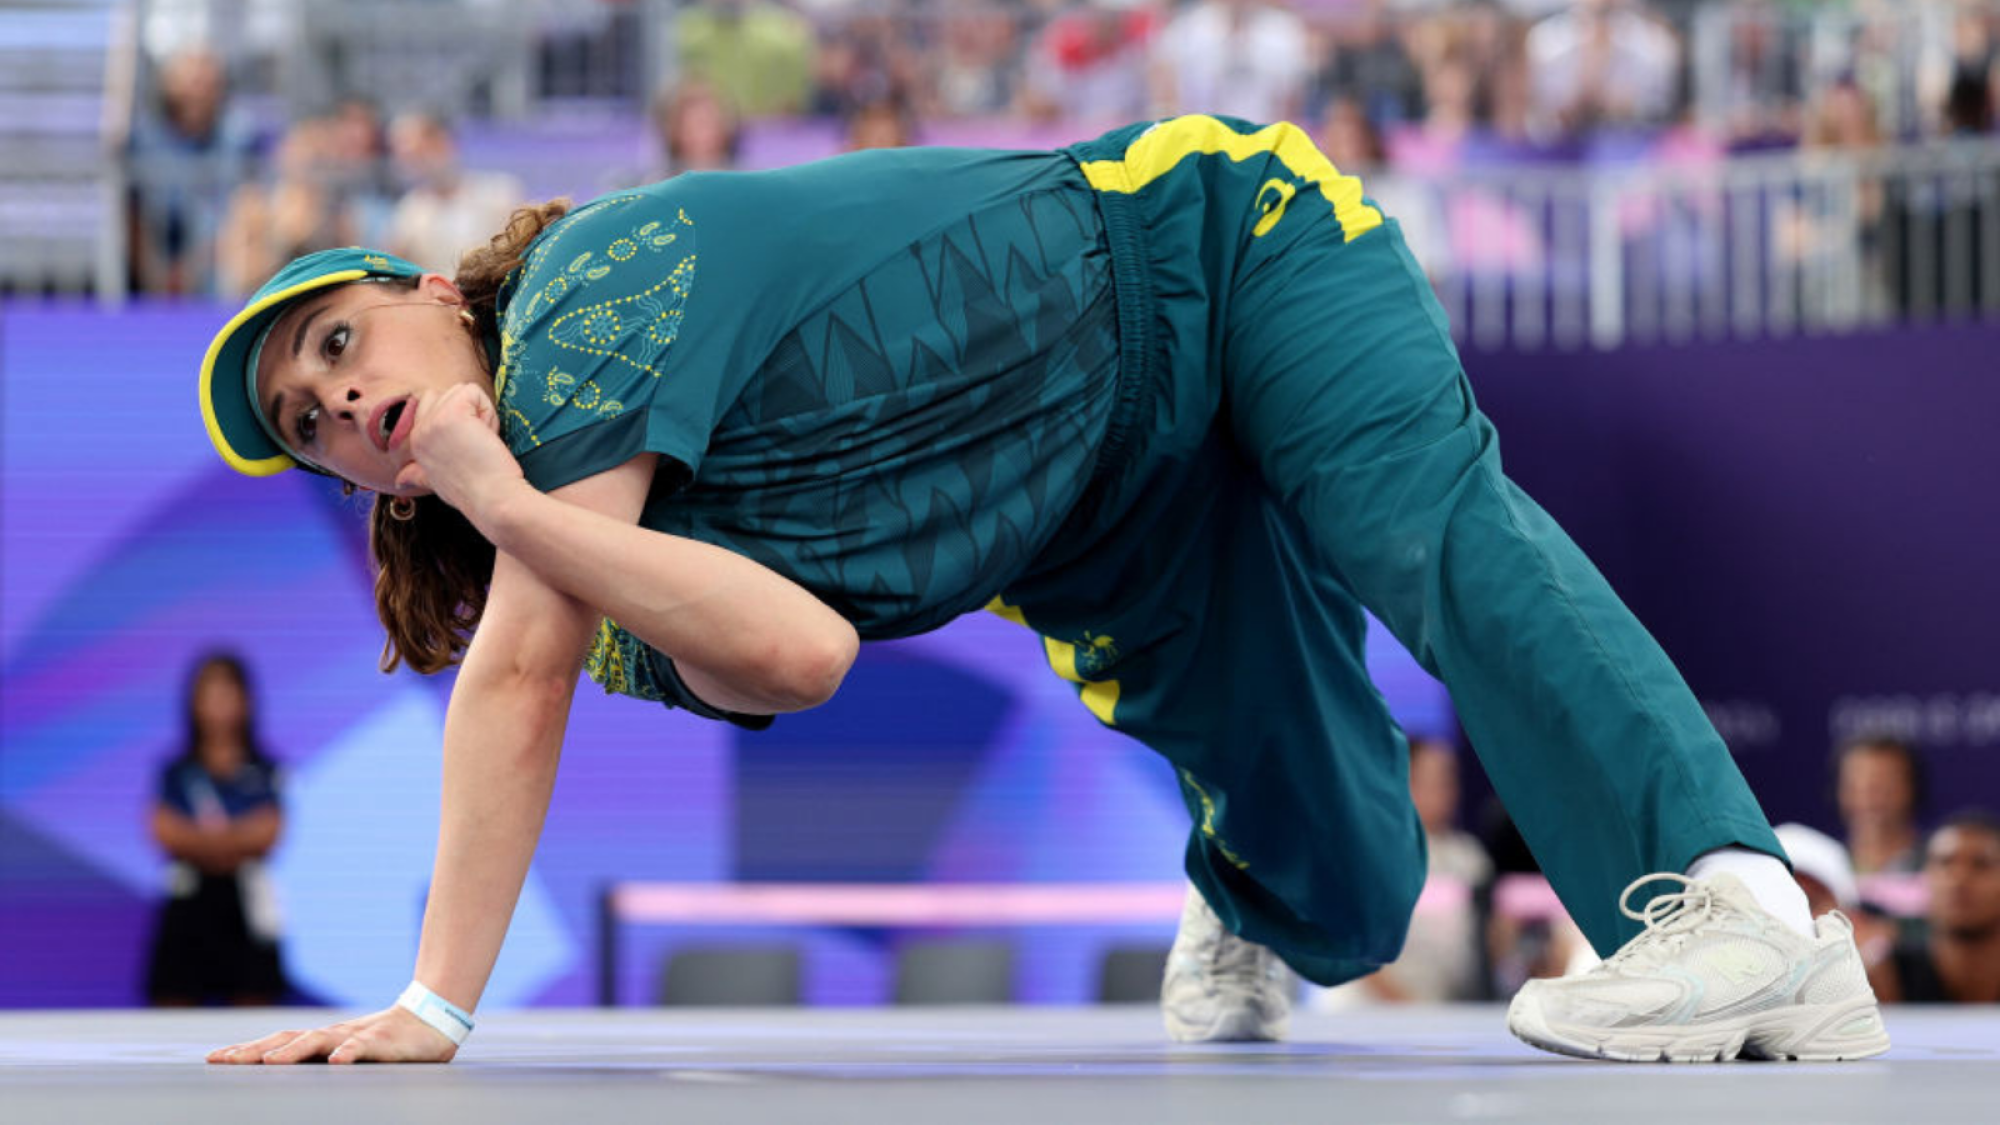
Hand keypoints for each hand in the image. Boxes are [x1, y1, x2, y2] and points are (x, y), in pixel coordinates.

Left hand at [207, 1005, 458, 1065]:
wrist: (431, 1021)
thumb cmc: (385, 1044)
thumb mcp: (347, 1055)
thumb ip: (321, 1063)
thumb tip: (284, 1077)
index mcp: (321, 1040)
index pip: (276, 1042)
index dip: (246, 1050)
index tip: (213, 1059)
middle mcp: (332, 1035)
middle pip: (287, 1039)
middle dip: (254, 1051)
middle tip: (222, 1061)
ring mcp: (356, 1037)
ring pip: (320, 1041)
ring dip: (294, 1051)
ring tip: (271, 1062)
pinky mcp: (383, 1043)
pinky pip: (364, 1047)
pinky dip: (350, 1053)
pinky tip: (338, 1062)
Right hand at [392, 382, 523, 521]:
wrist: (492, 500)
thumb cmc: (472, 491)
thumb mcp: (434, 482)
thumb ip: (416, 475)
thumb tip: (400, 482)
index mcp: (415, 442)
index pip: (433, 405)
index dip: (459, 422)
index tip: (467, 449)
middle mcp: (419, 430)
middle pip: (447, 394)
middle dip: (469, 412)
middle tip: (476, 444)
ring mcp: (433, 420)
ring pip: (462, 391)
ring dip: (481, 413)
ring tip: (480, 441)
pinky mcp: (452, 413)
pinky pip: (475, 392)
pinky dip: (488, 411)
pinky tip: (486, 436)